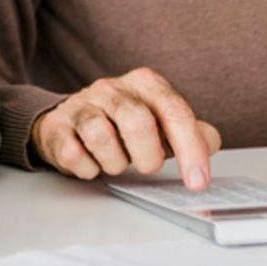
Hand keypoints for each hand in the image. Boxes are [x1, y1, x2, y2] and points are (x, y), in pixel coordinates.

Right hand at [30, 67, 220, 188]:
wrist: (68, 122)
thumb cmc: (122, 126)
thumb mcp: (160, 123)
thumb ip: (189, 132)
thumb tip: (209, 141)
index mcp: (144, 83)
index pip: (173, 110)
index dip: (190, 148)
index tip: (198, 181)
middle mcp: (111, 88)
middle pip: (137, 122)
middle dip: (147, 157)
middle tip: (146, 165)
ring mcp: (81, 105)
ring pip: (101, 137)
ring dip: (115, 163)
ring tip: (115, 161)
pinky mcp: (57, 126)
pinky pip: (75, 155)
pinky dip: (89, 169)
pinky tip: (92, 163)